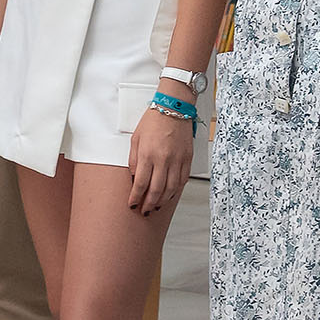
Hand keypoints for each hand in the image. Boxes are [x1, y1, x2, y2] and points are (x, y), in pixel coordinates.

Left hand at [127, 97, 195, 216]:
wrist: (174, 108)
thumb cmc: (153, 120)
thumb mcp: (136, 138)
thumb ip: (134, 160)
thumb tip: (135, 177)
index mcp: (148, 154)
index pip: (140, 183)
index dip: (135, 197)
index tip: (132, 204)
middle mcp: (163, 159)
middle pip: (156, 190)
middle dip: (149, 204)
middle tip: (144, 211)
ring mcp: (177, 160)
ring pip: (171, 188)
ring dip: (162, 200)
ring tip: (156, 206)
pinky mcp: (187, 158)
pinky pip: (182, 180)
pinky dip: (176, 190)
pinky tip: (170, 195)